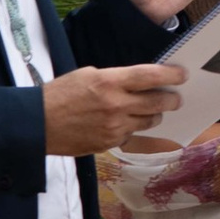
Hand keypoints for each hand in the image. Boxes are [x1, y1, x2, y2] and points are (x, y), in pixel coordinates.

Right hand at [43, 63, 186, 156]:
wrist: (37, 124)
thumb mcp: (88, 74)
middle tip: (175, 98)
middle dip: (172, 99)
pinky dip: (132, 128)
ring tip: (150, 110)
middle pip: (158, 102)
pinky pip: (131, 135)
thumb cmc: (60, 94)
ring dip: (153, 115)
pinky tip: (126, 122)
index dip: (172, 75)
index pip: (151, 76)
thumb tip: (140, 81)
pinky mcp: (109, 144)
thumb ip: (116, 78)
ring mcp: (114, 127)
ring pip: (149, 121)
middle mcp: (116, 105)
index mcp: (110, 82)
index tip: (182, 75)